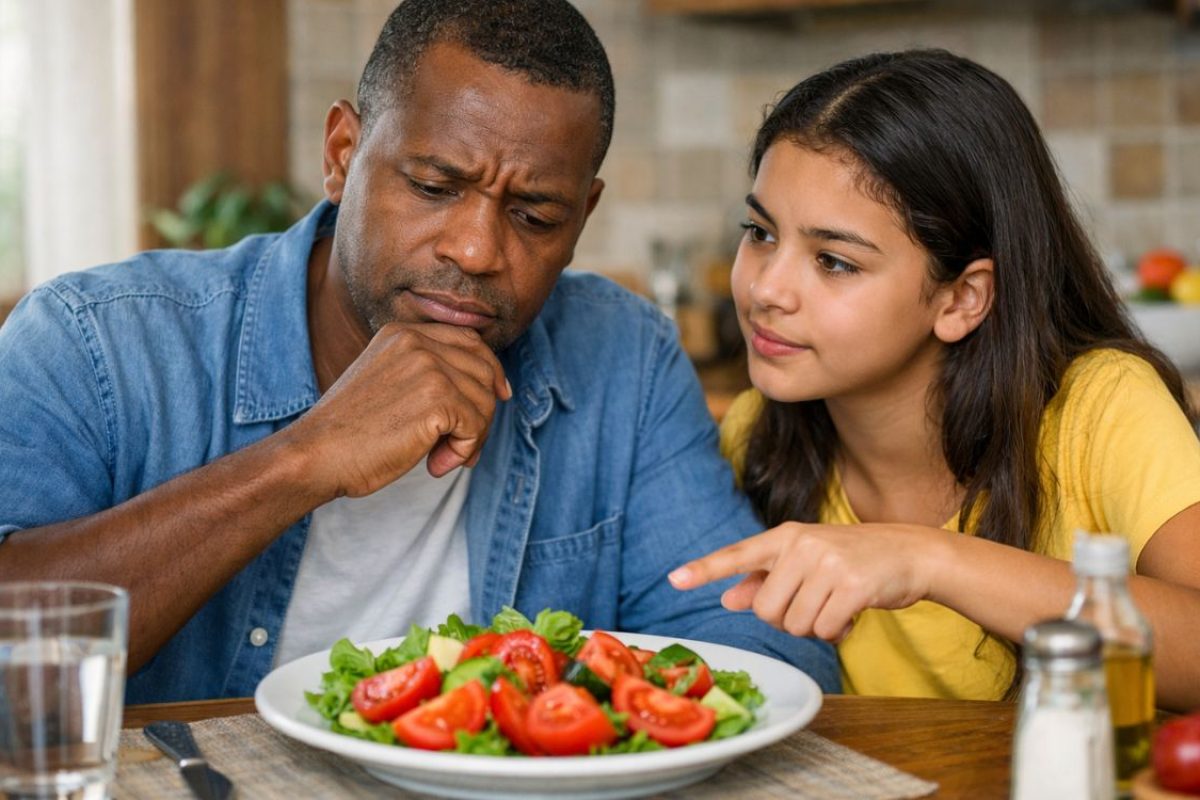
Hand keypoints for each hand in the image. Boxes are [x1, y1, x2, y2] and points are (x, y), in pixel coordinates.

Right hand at [285, 322, 510, 496]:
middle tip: (460, 448)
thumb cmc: (349, 434)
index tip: (500, 395)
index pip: (469, 340)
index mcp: (403, 334)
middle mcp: (418, 342)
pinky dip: (464, 451)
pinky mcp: (436, 398)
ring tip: (440, 458)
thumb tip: (494, 393)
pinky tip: (435, 464)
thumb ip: (430, 378)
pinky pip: (476, 425)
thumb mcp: (389, 385)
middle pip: (484, 372)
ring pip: (485, 401)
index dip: (491, 369)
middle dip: (482, 413)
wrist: (315, 455)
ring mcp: (428, 367)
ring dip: (471, 439)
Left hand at [668, 522, 937, 640]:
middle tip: (813, 606)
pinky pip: (824, 630)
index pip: (738, 554)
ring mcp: (827, 563)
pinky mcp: (852, 585)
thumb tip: (727, 598)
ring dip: (814, 629)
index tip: (675, 579)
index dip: (705, 569)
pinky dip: (836, 633)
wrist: (910, 553)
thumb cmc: (852, 560)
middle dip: (786, 621)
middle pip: (765, 610)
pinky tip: (851, 615)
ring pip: (794, 624)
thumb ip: (765, 580)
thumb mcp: (806, 562)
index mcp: (785, 537)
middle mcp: (801, 545)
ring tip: (835, 606)